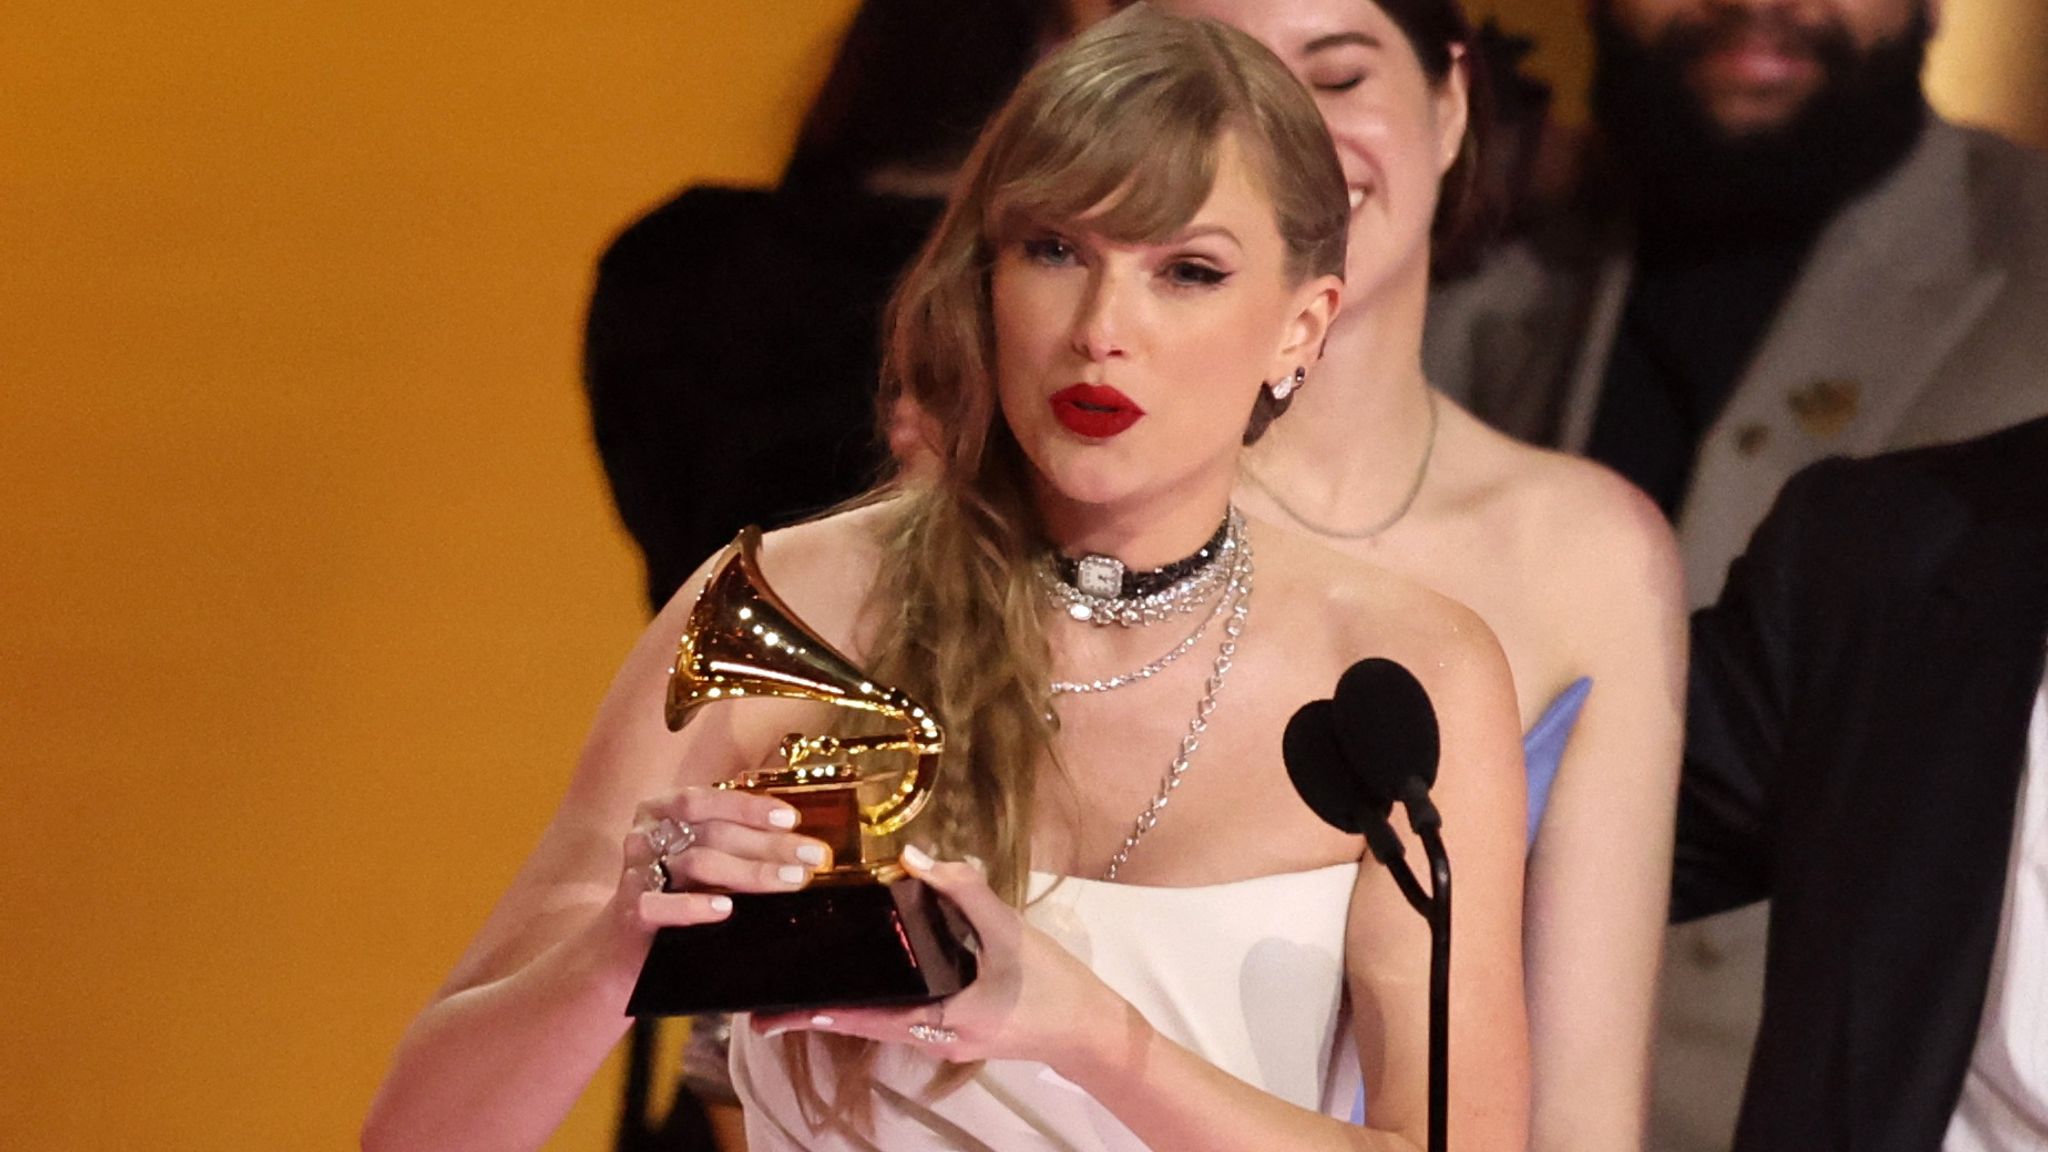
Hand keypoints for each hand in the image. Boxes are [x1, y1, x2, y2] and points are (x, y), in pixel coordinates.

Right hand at [607, 787, 833, 934]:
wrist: (617, 949)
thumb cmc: (672, 894)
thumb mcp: (698, 858)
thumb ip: (732, 840)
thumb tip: (797, 838)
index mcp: (660, 812)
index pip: (704, 799)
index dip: (748, 806)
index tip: (791, 819)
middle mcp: (645, 837)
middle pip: (712, 833)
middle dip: (769, 844)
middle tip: (812, 856)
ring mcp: (635, 875)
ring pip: (697, 864)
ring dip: (750, 872)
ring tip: (791, 881)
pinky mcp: (630, 915)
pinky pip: (659, 905)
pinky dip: (694, 906)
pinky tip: (726, 909)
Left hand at [752, 847, 1135, 1072]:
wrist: (1089, 1029)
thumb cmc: (1052, 983)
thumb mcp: (1009, 929)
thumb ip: (963, 888)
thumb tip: (913, 855)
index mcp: (942, 1021)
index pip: (867, 1017)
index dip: (820, 1014)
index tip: (778, 1010)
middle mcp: (932, 1039)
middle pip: (864, 1022)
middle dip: (819, 1013)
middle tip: (770, 1000)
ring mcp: (941, 1040)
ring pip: (881, 1020)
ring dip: (844, 1007)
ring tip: (803, 986)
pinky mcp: (953, 1031)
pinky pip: (903, 1014)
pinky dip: (875, 999)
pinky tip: (862, 975)